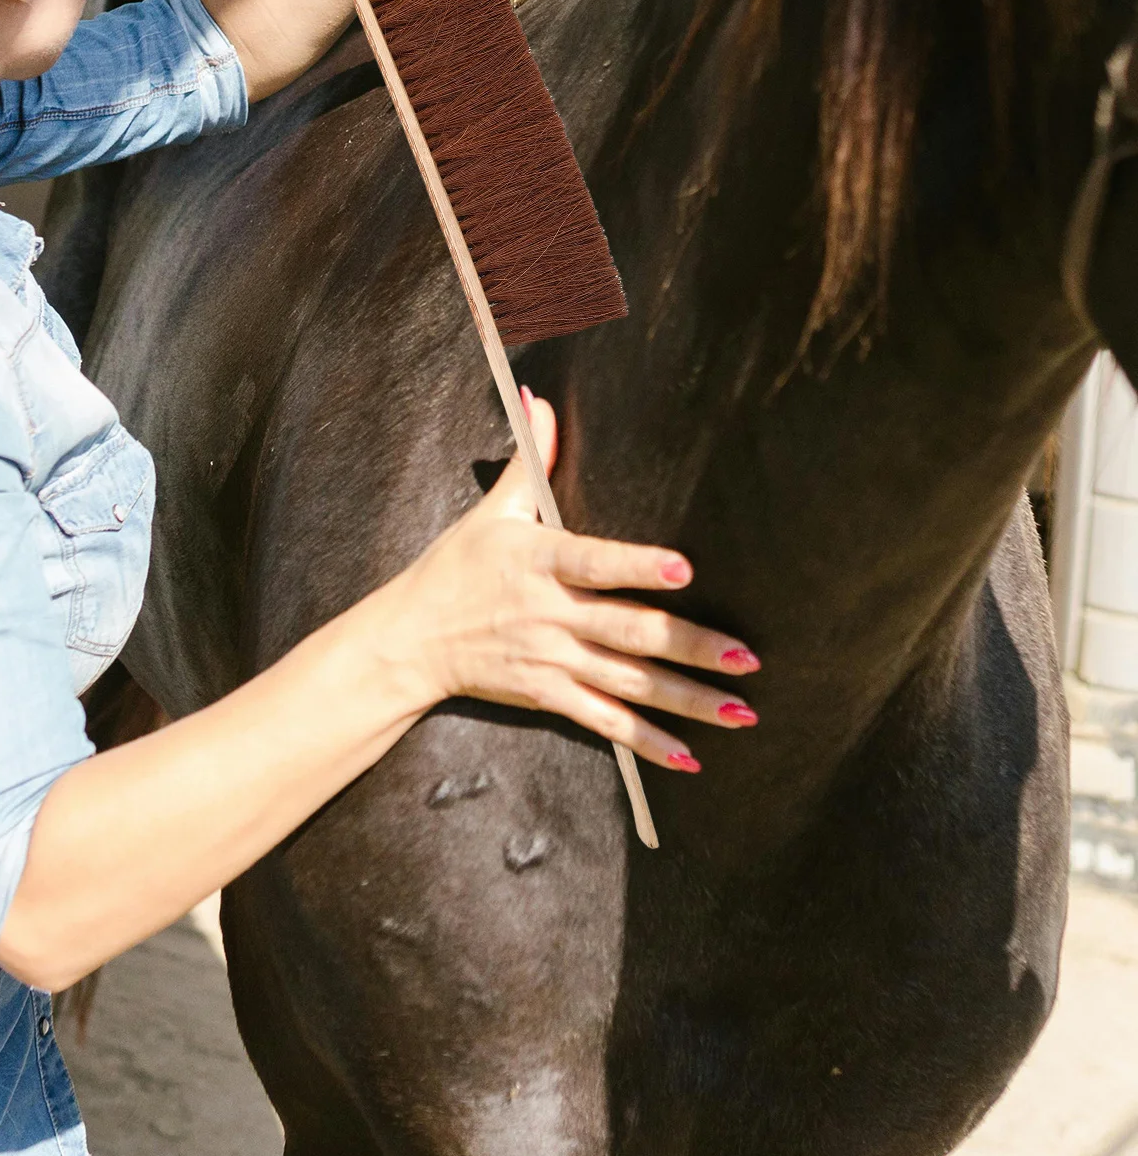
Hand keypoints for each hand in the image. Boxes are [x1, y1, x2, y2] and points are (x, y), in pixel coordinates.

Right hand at [389, 394, 759, 771]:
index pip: (593, 562)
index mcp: (539, 560)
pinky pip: (604, 721)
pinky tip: (690, 756)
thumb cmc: (455, 568)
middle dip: (689, 646)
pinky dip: (646, 741)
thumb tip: (538, 399)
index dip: (635, 566)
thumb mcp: (491, 511)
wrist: (410, 640)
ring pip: (628, 682)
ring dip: (686, 698)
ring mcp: (550, 659)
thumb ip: (530, 459)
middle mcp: (550, 613)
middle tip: (744, 658)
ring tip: (740, 712)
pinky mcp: (547, 694)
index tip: (682, 568)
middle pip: (627, 631)